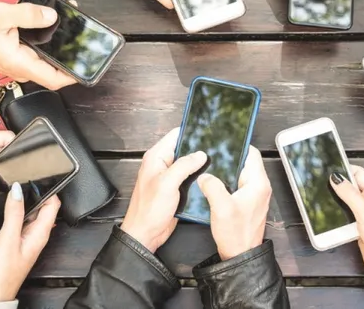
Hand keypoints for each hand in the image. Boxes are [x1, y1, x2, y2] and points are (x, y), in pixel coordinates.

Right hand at [0, 0, 77, 90]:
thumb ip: (28, 14)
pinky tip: (48, 13)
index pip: (54, 79)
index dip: (74, 74)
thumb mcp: (0, 15)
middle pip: (55, 63)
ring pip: (47, 53)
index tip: (88, 64)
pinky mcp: (19, 54)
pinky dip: (46, 31)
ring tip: (65, 11)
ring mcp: (21, 61)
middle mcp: (22, 66)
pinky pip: (38, 47)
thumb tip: (51, 16)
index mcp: (19, 63)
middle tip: (78, 25)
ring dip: (58, 34)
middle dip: (70, 45)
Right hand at [0, 183, 59, 301]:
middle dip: (34, 192)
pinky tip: (4, 207)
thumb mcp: (8, 239)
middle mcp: (35, 235)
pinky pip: (17, 221)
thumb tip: (18, 190)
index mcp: (40, 234)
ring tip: (12, 189)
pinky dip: (13, 212)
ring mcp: (24, 238)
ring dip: (23, 202)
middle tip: (23, 178)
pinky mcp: (12, 241)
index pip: (53, 205)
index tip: (39, 176)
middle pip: (41, 207)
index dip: (49, 189)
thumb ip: (14, 213)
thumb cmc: (2, 274)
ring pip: (28, 213)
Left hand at [121, 128, 207, 251]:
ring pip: (188, 164)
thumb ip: (183, 166)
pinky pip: (189, 178)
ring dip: (199, 164)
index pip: (175, 136)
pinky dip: (198, 177)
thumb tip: (200, 154)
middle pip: (184, 149)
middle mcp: (162, 165)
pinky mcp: (175, 189)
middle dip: (198, 148)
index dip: (191, 131)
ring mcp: (169, 177)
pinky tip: (209, 177)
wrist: (146, 233)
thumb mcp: (167, 183)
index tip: (207, 129)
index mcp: (156, 157)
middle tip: (216, 147)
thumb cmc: (149, 210)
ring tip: (217, 161)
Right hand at [197, 146, 270, 259]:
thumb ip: (213, 186)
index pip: (252, 154)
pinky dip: (228, 181)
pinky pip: (239, 184)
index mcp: (258, 183)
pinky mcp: (249, 203)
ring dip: (228, 170)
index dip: (239, 145)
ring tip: (212, 167)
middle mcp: (260, 187)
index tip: (224, 140)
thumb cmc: (236, 234)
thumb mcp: (221, 207)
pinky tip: (215, 183)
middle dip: (231, 157)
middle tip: (213, 153)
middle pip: (246, 162)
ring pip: (241, 173)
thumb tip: (205, 175)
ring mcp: (255, 195)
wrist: (240, 255)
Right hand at [330, 166, 363, 303]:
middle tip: (319, 184)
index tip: (326, 169)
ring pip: (347, 203)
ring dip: (336, 202)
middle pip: (352, 187)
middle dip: (337, 186)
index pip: (359, 173)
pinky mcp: (360, 229)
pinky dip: (338, 217)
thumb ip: (350, 195)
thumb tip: (336, 177)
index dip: (344, 170)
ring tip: (321, 200)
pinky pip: (346, 217)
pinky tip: (329, 217)